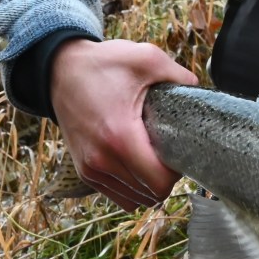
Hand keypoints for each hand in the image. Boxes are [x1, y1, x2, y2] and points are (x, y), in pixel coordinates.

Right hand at [50, 38, 197, 212]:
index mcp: (120, 137)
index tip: (180, 150)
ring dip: (150, 184)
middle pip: (150, 195)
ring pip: (134, 200)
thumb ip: (179, 75)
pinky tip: (140, 163)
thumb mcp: (146, 58)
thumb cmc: (103, 64)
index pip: (159, 183)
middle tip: (170, 151)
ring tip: (154, 156)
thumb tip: (199, 90)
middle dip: (167, 178)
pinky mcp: (84, 171)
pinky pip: (118, 195)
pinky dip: (133, 187)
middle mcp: (101, 160)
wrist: (60, 69)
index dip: (178, 172)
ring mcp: (90, 169)